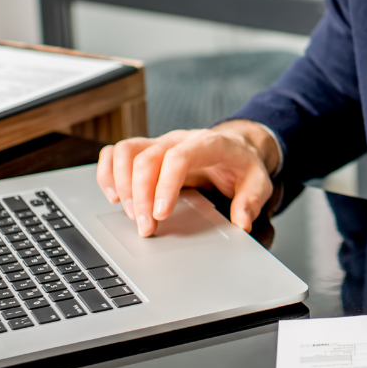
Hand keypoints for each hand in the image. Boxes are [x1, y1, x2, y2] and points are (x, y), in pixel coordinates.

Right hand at [96, 120, 279, 237]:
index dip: (165, 185)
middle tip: (146, 228)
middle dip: (141, 196)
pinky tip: (114, 197)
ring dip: (121, 185)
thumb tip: (242, 223)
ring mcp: (160, 142)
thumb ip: (252, 201)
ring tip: (131, 214)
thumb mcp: (259, 181)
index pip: (179, 157)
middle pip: (147, 158)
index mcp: (208, 144)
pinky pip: (116, 152)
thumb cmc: (243, 165)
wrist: (236, 147)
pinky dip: (107, 173)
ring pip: (125, 151)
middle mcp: (179, 139)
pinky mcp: (147, 150)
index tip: (161, 214)